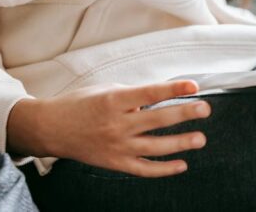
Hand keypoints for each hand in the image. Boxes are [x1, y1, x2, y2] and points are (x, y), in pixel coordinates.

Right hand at [6, 80, 209, 176]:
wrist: (51, 128)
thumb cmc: (77, 104)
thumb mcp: (103, 89)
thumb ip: (131, 95)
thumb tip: (158, 99)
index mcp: (113, 100)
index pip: (150, 93)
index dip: (174, 90)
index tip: (194, 86)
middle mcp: (117, 124)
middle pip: (158, 120)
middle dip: (185, 114)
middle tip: (205, 109)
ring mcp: (116, 146)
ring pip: (155, 147)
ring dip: (181, 143)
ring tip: (200, 138)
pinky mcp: (114, 163)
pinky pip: (144, 169)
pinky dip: (164, 169)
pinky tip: (181, 165)